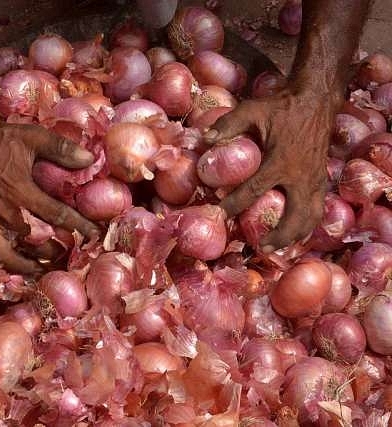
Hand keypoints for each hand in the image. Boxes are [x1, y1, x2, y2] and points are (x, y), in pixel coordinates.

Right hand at [0, 122, 99, 272]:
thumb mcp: (33, 137)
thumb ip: (61, 149)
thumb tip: (90, 160)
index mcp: (22, 192)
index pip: (58, 216)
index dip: (80, 227)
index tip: (95, 235)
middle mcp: (4, 212)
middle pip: (33, 244)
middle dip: (52, 252)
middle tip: (64, 253)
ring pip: (2, 256)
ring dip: (20, 266)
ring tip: (34, 268)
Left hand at [205, 88, 335, 252]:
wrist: (316, 100)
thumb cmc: (282, 107)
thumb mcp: (252, 110)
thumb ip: (228, 124)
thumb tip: (204, 139)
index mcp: (280, 161)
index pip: (254, 190)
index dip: (235, 204)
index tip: (220, 214)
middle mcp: (300, 176)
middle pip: (294, 217)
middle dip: (278, 236)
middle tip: (260, 248)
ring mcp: (314, 180)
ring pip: (310, 218)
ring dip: (295, 236)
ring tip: (278, 248)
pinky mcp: (320, 180)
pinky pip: (317, 210)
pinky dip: (307, 225)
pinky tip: (295, 235)